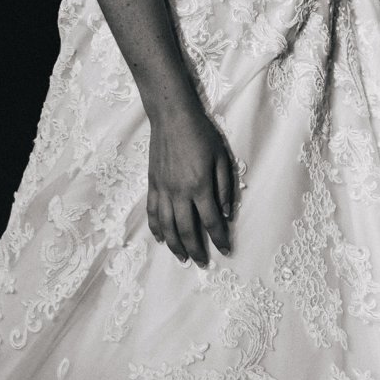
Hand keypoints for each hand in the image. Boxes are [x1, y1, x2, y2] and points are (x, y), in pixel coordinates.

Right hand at [146, 105, 235, 266]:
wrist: (172, 117)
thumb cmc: (201, 134)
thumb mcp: (222, 157)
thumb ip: (225, 187)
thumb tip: (226, 214)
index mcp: (200, 186)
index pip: (211, 221)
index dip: (219, 239)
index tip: (226, 250)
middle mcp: (180, 192)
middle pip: (187, 230)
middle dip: (196, 250)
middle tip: (202, 263)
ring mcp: (163, 189)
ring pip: (167, 226)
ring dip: (175, 245)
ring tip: (182, 258)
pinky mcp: (153, 184)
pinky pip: (152, 212)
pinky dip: (156, 228)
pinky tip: (161, 238)